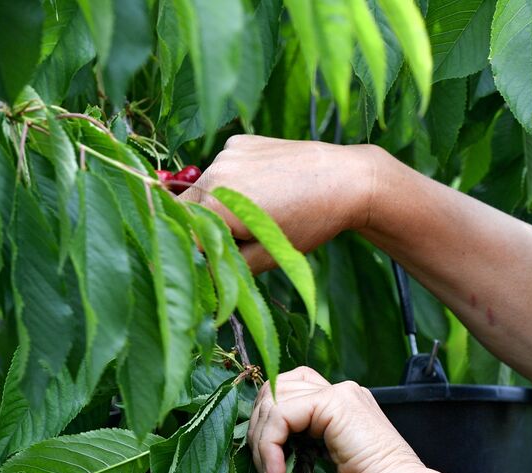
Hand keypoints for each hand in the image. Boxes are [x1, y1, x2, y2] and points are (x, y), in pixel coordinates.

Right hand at [180, 135, 389, 273]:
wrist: (346, 180)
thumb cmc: (310, 223)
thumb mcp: (269, 254)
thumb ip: (229, 265)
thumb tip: (204, 271)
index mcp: (216, 204)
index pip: (185, 234)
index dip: (199, 249)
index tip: (222, 254)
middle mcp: (213, 172)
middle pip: (189, 208)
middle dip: (209, 225)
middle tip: (247, 234)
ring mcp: (225, 153)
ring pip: (206, 188)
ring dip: (222, 202)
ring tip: (265, 208)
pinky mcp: (239, 142)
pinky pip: (225, 168)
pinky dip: (236, 181)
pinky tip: (269, 187)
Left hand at [248, 367, 424, 472]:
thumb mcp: (329, 465)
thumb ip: (305, 446)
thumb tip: (264, 448)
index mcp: (343, 405)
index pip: (289, 390)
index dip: (268, 420)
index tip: (268, 461)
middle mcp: (342, 392)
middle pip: (276, 387)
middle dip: (258, 426)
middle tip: (265, 466)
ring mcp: (341, 393)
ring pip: (273, 397)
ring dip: (261, 437)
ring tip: (271, 472)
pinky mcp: (336, 404)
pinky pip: (280, 413)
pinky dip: (269, 444)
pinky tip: (276, 472)